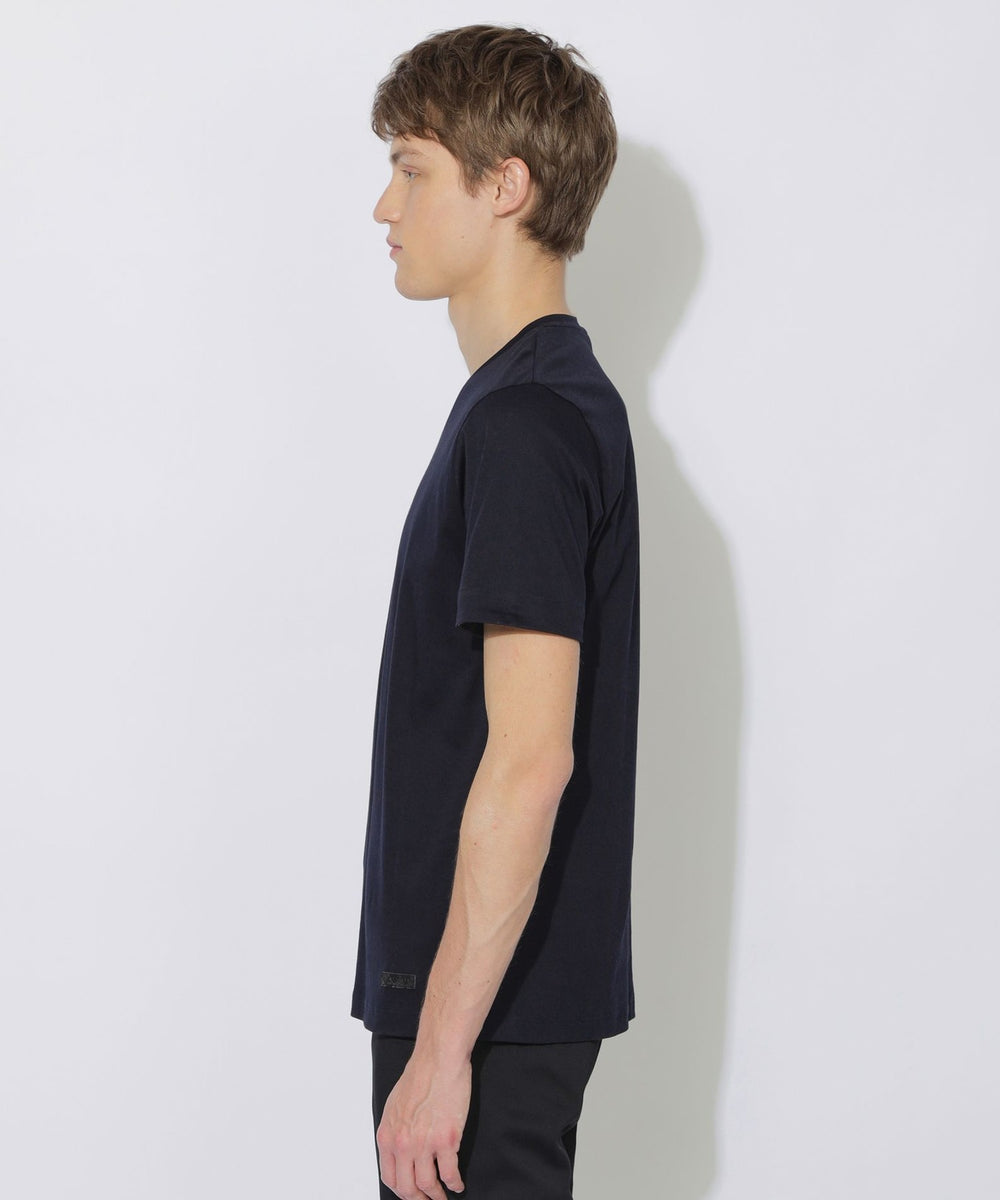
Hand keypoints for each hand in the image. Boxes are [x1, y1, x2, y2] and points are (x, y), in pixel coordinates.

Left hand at [376, 1047, 470, 1198]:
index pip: (389, 1177)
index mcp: (388, 1135)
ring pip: (428, 1185)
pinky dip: (454, 1183)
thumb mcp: (395, 1106)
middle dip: (419, 1199)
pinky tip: (457, 1183)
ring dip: (437, 1196)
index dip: (401, 1191)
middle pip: (407, 1187)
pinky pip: (449, 1173)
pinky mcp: (447, 1139)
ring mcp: (424, 1143)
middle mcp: (403, 1143)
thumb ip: (395, 1132)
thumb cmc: (420, 1076)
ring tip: (443, 1196)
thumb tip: (400, 1152)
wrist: (439, 1059)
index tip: (411, 1194)